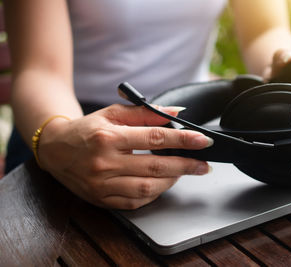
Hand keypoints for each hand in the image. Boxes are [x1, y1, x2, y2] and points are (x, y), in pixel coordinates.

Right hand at [37, 104, 212, 209]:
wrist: (55, 150)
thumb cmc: (86, 130)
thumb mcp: (113, 114)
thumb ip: (146, 112)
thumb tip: (176, 113)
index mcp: (108, 137)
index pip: (154, 138)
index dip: (182, 140)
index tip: (202, 141)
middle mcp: (104, 163)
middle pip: (155, 167)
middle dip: (186, 166)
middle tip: (203, 165)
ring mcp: (102, 184)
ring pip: (147, 188)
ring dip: (172, 180)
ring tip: (183, 172)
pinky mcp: (101, 199)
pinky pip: (135, 202)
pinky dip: (154, 194)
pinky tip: (162, 183)